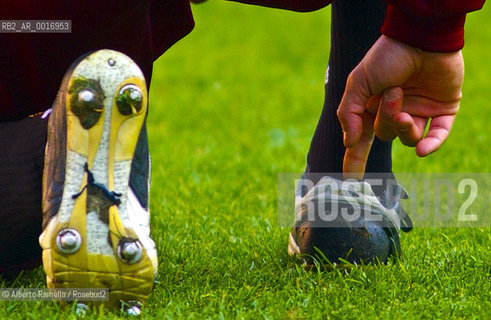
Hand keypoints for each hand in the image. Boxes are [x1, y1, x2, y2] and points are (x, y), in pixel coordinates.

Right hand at [337, 35, 463, 179]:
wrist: (421, 38)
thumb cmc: (386, 57)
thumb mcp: (358, 83)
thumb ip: (349, 113)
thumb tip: (350, 143)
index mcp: (372, 107)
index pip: (361, 141)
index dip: (354, 161)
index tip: (349, 181)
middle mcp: (395, 113)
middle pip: (386, 136)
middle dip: (386, 119)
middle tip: (393, 93)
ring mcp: (419, 112)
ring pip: (409, 138)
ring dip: (405, 125)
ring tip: (405, 98)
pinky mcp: (443, 111)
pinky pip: (438, 136)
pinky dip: (431, 145)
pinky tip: (423, 149)